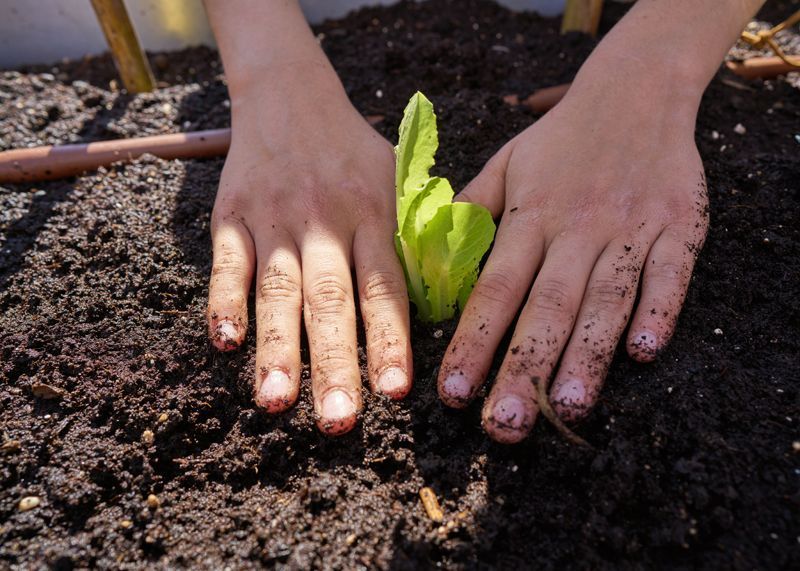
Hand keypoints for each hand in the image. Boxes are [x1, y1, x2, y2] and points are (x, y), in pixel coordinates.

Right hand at [207, 65, 411, 434]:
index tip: (394, 391)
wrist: (290, 96)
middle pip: (330, 300)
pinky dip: (223, 303)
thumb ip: (417, 233)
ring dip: (276, 348)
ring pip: (277, 291)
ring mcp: (274, 220)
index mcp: (373, 216)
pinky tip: (225, 344)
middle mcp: (324, 222)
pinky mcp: (232, 217)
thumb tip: (450, 293)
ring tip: (276, 403)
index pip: (384, 287)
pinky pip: (225, 265)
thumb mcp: (398, 178)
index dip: (389, 339)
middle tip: (339, 421)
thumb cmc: (353, 151)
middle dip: (334, 364)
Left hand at [437, 70, 708, 442]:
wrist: (635, 93)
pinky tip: (643, 351)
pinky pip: (670, 273)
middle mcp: (577, 227)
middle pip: (548, 305)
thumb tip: (428, 259)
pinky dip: (659, 310)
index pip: (495, 287)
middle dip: (524, 368)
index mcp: (531, 216)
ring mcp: (630, 228)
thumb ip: (469, 212)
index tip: (454, 391)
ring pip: (606, 299)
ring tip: (567, 407)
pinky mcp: (678, 227)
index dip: (473, 340)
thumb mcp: (505, 164)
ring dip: (587, 354)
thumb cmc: (560, 140)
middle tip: (504, 424)